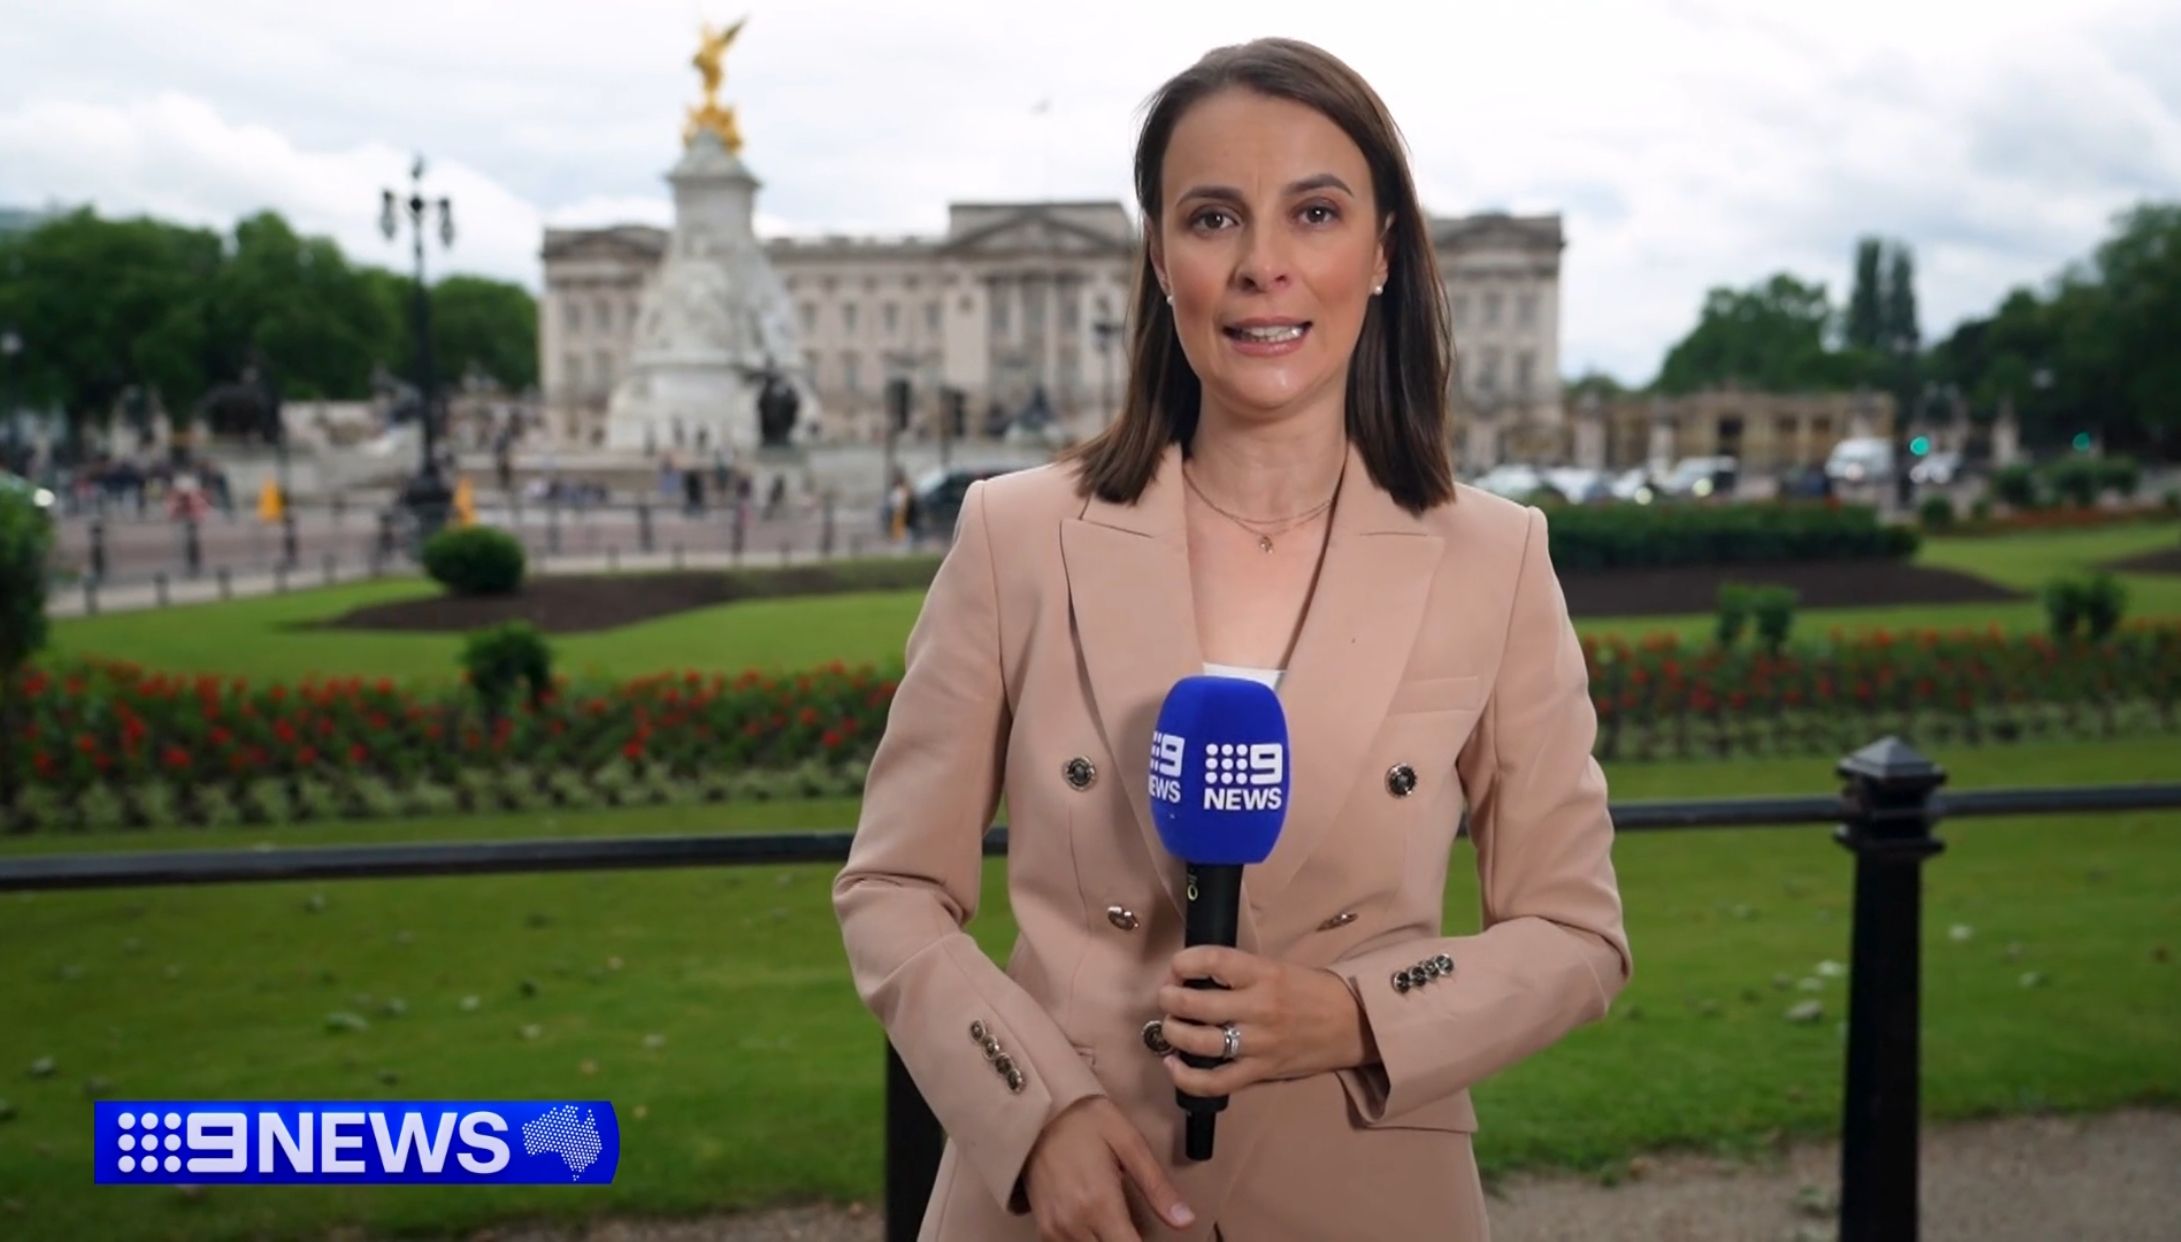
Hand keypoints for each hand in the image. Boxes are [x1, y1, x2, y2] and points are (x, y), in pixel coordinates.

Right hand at [1022, 1096, 1194, 1240]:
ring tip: (1120, 1227)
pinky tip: (1099, 1229)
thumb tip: (1186, 1222)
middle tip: (1135, 1225)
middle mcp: (1075, 1225)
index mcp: (1100, 1205)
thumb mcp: (1128, 1142)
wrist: (1034, 1113)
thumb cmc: (1085, 1121)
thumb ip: (1157, 1186)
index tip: (1151, 1235)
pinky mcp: (1044, 1229)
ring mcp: (1055, 1230)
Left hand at [1157, 946, 1374, 1097]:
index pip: (1210, 960)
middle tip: (1166, 997)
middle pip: (1195, 1004)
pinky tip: (1172, 1065)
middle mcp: (1258, 1006)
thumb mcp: (1278, 967)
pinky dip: (1186, 1077)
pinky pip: (1215, 1081)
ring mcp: (1258, 1043)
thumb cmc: (1314, 991)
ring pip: (1199, 1042)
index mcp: (1263, 972)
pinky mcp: (1261, 1071)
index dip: (1182, 963)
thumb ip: (1240, 971)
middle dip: (1169, 999)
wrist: (1356, 1024)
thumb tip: (1194, 975)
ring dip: (1173, 1033)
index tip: (1177, 968)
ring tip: (1169, 1026)